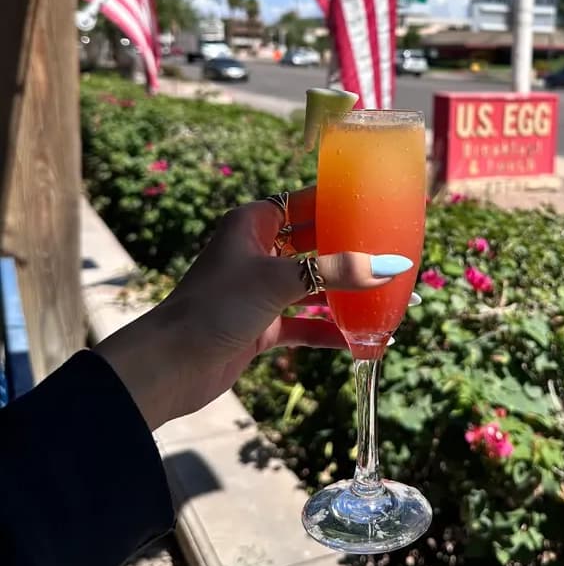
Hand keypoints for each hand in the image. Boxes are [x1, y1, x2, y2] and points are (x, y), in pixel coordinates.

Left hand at [95, 190, 412, 429]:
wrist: (170, 365)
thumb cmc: (216, 306)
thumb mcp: (279, 281)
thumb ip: (336, 272)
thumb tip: (392, 265)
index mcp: (252, 224)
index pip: (302, 201)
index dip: (335, 200)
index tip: (375, 202)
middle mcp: (256, 252)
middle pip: (311, 242)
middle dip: (347, 248)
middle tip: (390, 248)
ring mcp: (258, 291)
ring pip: (310, 284)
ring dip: (342, 290)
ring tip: (383, 292)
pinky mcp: (260, 326)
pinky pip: (303, 323)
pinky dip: (327, 329)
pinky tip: (360, 338)